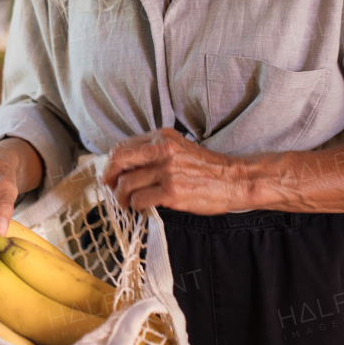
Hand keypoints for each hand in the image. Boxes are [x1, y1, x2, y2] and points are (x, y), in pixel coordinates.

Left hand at [103, 128, 250, 214]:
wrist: (234, 180)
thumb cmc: (207, 168)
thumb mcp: (179, 148)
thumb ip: (155, 152)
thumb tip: (126, 165)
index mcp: (162, 137)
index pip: (123, 147)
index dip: (111, 163)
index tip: (110, 174)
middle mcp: (162, 150)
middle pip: (118, 161)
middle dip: (108, 177)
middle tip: (110, 188)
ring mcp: (167, 171)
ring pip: (126, 184)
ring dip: (121, 197)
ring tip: (126, 203)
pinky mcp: (172, 191)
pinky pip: (140, 200)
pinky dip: (136, 206)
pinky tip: (141, 208)